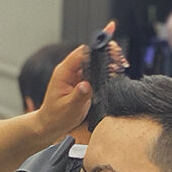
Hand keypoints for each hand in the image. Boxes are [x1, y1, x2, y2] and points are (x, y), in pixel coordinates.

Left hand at [37, 21, 116, 138]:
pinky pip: (95, 71)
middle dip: (106, 52)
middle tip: (120, 59)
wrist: (50, 124)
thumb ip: (78, 96)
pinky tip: (115, 71)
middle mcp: (70, 70)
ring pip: (94, 61)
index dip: (96, 48)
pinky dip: (106, 70)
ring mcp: (76, 74)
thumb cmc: (56, 117)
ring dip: (108, 61)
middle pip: (90, 53)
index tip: (110, 46)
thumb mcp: (68, 108)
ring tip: (121, 65)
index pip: (81, 53)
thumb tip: (86, 85)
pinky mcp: (82, 81)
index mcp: (64, 72)